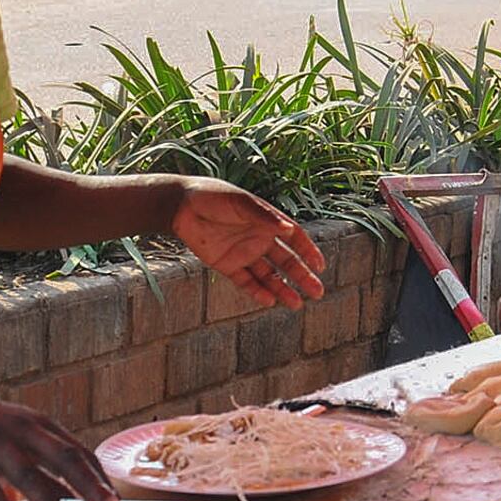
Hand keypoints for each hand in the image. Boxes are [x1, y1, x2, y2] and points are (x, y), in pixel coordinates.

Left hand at [172, 179, 325, 308]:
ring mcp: (243, 253)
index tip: (320, 266)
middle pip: (286, 261)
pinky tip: (269, 301)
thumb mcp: (240, 203)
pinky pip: (246, 281)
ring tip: (297, 304)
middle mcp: (258, 238)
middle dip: (302, 276)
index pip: (294, 238)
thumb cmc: (212, 197)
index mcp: (266, 220)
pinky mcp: (226, 264)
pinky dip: (257, 291)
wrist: (180, 206)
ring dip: (283, 289)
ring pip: (268, 275)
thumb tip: (288, 229)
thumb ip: (263, 216)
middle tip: (318, 292)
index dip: (308, 251)